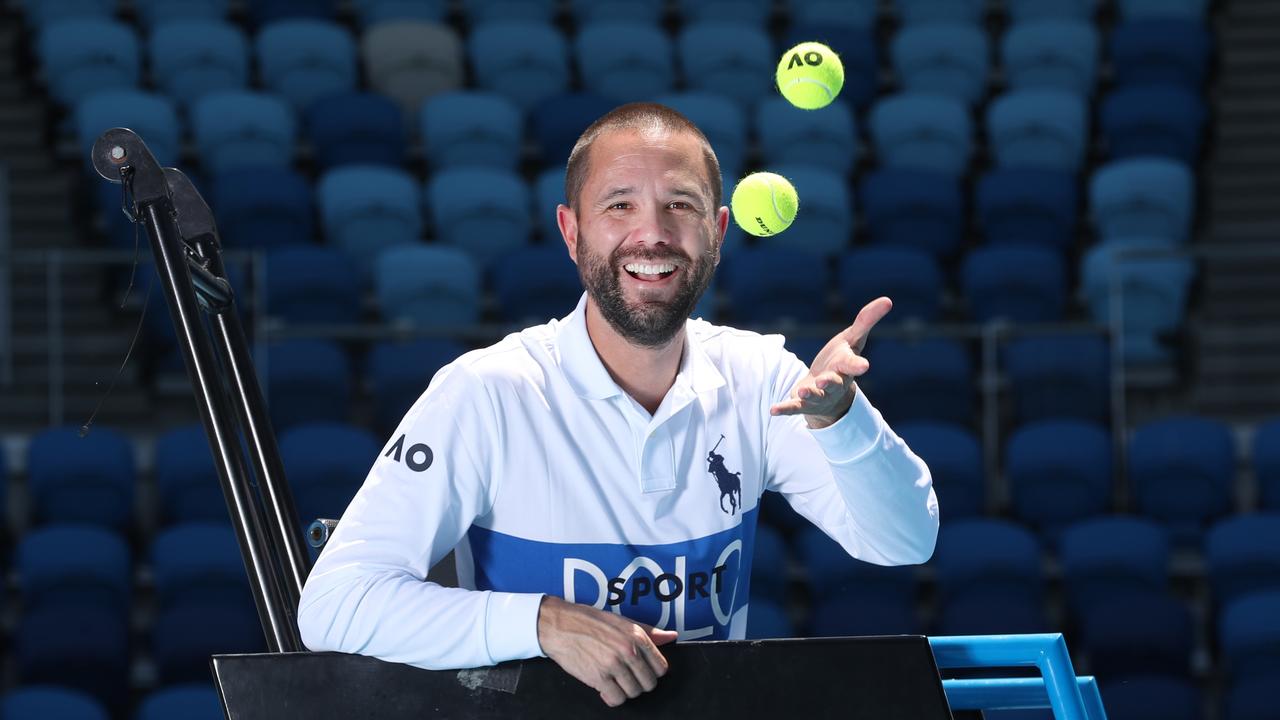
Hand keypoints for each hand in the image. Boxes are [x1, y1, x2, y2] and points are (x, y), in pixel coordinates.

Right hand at [537, 595, 677, 706]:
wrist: (559, 625)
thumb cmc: (589, 621)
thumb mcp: (622, 621)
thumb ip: (648, 631)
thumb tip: (671, 636)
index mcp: (636, 636)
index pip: (660, 666)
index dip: (652, 672)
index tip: (642, 671)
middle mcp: (627, 650)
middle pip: (648, 683)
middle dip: (639, 684)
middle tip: (627, 678)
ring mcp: (613, 665)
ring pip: (633, 693)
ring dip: (625, 691)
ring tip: (615, 681)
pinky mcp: (598, 678)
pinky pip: (616, 698)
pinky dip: (612, 697)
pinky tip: (605, 688)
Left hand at [770, 297, 892, 428]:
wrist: (828, 393)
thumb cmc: (840, 361)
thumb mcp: (852, 339)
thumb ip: (866, 321)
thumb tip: (888, 300)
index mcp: (846, 367)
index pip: (853, 365)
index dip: (857, 365)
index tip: (864, 366)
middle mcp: (834, 384)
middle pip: (834, 383)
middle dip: (830, 382)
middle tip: (826, 379)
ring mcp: (819, 396)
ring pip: (815, 396)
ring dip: (809, 394)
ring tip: (802, 391)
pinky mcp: (802, 404)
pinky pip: (794, 407)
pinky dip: (784, 409)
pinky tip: (774, 410)